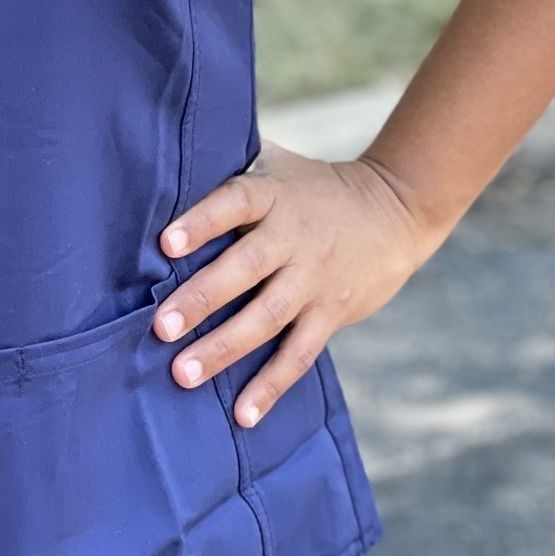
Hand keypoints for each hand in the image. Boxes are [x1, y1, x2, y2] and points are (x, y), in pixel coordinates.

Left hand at [153, 140, 436, 428]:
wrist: (393, 211)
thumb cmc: (311, 186)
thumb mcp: (275, 162)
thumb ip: (227, 159)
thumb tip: (161, 140)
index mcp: (271, 195)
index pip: (233, 203)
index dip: (200, 221)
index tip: (166, 242)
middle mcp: (292, 237)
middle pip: (244, 268)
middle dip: (203, 298)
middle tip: (162, 326)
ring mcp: (313, 279)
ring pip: (267, 318)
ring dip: (225, 348)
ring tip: (183, 374)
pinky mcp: (331, 313)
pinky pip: (299, 354)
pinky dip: (272, 385)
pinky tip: (243, 415)